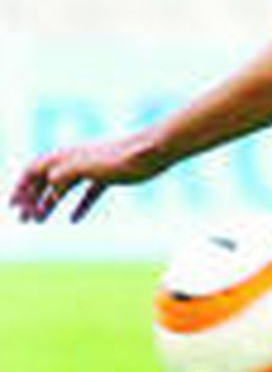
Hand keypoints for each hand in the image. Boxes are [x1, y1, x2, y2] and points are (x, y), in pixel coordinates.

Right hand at [9, 134, 166, 222]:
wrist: (156, 150)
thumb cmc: (126, 157)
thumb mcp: (92, 167)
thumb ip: (69, 171)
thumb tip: (50, 181)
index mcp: (69, 157)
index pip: (36, 169)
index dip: (22, 186)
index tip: (14, 206)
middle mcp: (78, 161)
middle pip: (47, 180)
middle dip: (32, 198)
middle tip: (25, 219)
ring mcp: (93, 168)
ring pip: (65, 187)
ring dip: (50, 203)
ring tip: (40, 222)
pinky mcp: (110, 176)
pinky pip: (89, 193)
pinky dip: (79, 205)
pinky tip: (74, 220)